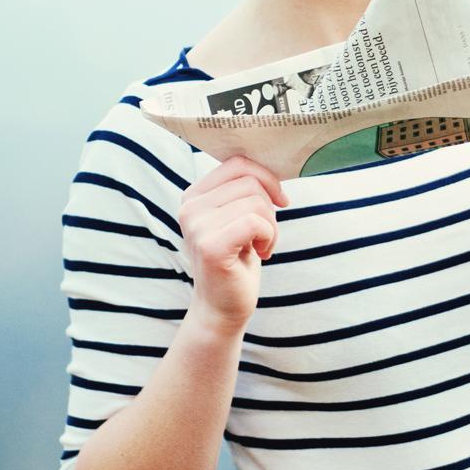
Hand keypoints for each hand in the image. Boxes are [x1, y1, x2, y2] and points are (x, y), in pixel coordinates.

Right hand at [178, 154, 290, 329]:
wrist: (223, 308)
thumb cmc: (237, 260)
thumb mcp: (237, 217)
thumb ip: (243, 190)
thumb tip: (273, 161)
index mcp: (194, 195)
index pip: (237, 163)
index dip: (267, 177)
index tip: (280, 201)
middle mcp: (189, 207)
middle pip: (251, 181)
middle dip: (270, 208)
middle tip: (265, 235)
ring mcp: (197, 226)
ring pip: (257, 201)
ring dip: (271, 226)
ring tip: (261, 246)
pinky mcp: (211, 246)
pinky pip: (256, 222)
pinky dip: (269, 237)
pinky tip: (262, 253)